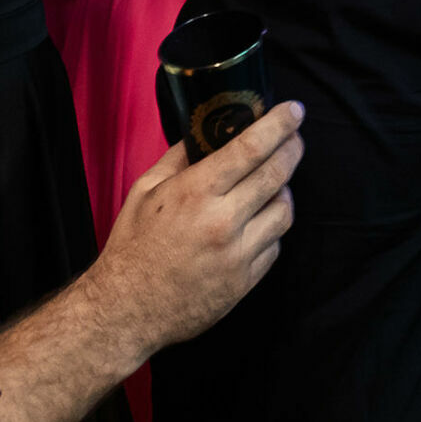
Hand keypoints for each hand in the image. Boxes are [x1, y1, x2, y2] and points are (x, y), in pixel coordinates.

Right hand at [84, 100, 303, 354]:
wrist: (125, 311)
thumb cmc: (132, 247)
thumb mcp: (145, 191)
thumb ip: (180, 157)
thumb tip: (207, 131)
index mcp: (196, 192)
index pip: (251, 148)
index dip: (279, 125)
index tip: (295, 110)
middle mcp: (223, 221)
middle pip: (277, 174)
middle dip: (292, 148)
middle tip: (294, 138)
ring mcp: (238, 254)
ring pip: (285, 211)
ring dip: (285, 190)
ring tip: (274, 182)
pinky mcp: (246, 281)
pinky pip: (275, 244)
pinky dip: (272, 228)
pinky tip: (259, 221)